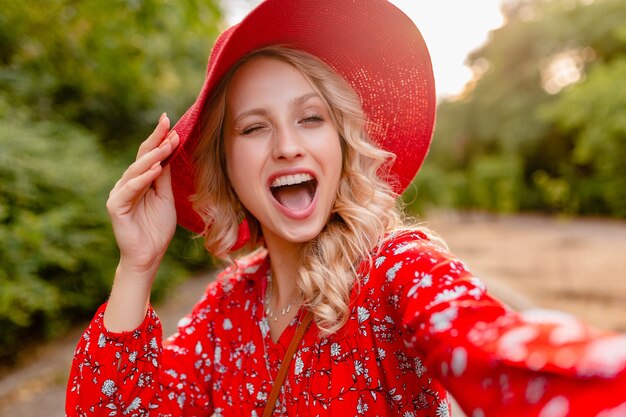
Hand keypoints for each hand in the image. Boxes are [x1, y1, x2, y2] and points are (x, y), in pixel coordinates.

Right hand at [106, 113, 179, 274]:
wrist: (149, 254)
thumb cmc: (157, 227)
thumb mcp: (165, 197)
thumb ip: (163, 176)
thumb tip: (168, 150)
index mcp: (140, 180)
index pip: (150, 155)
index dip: (159, 139)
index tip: (170, 122)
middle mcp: (127, 183)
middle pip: (142, 157)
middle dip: (155, 140)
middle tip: (167, 123)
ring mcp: (120, 194)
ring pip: (136, 171)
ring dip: (152, 157)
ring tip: (166, 144)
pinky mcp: (116, 206)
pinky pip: (130, 189)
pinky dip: (142, 179)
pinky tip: (154, 169)